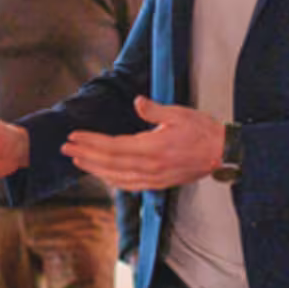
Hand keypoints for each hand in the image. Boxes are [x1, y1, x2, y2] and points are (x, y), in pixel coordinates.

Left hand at [61, 97, 224, 190]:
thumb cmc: (202, 132)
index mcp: (152, 149)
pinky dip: (112, 181)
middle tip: (66, 148)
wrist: (222, 154)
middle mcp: (150, 167)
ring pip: (116, 177)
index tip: (75, 136)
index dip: (91, 142)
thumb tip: (136, 102)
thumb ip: (154, 110)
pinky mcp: (158, 184)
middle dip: (85, 155)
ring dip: (94, 169)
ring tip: (78, 161)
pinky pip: (129, 185)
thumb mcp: (179, 114)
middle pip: (109, 164)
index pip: (112, 147)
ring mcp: (153, 178)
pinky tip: (103, 175)